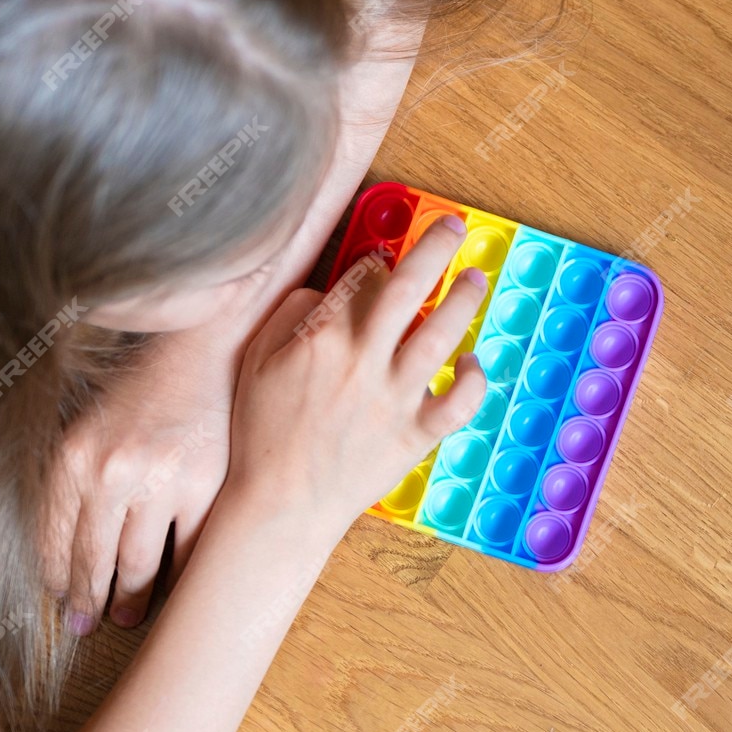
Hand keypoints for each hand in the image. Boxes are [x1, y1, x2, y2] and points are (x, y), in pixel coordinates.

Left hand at [47, 334, 236, 635]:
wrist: (209, 346)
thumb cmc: (147, 384)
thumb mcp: (89, 422)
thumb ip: (73, 475)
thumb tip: (66, 545)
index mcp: (71, 457)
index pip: (53, 539)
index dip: (56, 578)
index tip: (60, 600)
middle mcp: (109, 472)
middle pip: (91, 560)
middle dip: (87, 599)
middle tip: (86, 625)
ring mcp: (159, 481)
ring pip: (137, 564)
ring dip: (130, 599)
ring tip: (126, 617)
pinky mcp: (204, 487)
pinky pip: (186, 550)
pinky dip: (177, 579)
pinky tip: (171, 591)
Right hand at [223, 217, 488, 532]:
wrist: (280, 505)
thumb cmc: (263, 434)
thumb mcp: (255, 362)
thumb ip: (289, 317)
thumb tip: (326, 292)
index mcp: (321, 338)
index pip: (361, 278)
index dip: (378, 260)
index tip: (385, 258)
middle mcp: (362, 362)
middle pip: (409, 288)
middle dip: (435, 247)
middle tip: (453, 226)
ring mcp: (394, 399)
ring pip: (441, 335)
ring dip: (465, 298)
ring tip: (475, 277)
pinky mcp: (416, 435)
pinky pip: (459, 402)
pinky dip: (474, 379)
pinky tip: (471, 361)